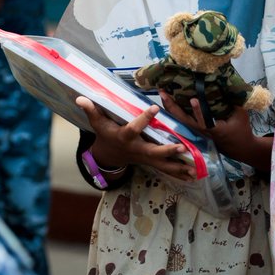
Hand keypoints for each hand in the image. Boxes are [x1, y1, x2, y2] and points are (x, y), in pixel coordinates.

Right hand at [74, 96, 193, 180]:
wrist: (109, 156)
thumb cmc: (105, 135)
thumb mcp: (97, 123)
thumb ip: (91, 110)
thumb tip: (80, 98)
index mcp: (124, 137)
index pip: (133, 128)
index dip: (142, 119)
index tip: (154, 108)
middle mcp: (136, 149)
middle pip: (152, 152)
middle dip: (167, 151)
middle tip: (181, 147)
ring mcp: (145, 158)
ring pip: (163, 164)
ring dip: (178, 167)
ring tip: (194, 170)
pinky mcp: (151, 162)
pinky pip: (166, 169)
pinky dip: (179, 173)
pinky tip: (194, 176)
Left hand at [159, 95, 271, 172]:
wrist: (239, 147)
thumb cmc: (241, 129)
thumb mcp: (240, 114)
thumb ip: (234, 101)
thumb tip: (227, 84)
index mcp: (214, 128)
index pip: (204, 121)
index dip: (198, 111)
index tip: (193, 100)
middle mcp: (202, 130)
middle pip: (183, 120)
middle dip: (172, 106)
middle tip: (163, 92)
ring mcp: (197, 130)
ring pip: (180, 120)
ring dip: (170, 107)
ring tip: (162, 93)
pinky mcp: (195, 129)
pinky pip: (182, 119)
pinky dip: (174, 110)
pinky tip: (168, 101)